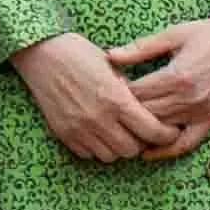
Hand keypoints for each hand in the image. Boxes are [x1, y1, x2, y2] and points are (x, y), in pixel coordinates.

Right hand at [10, 31, 179, 163]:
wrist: (40, 53)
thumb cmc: (78, 53)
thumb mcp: (113, 66)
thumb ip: (131, 91)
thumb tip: (147, 108)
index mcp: (116, 99)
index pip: (152, 131)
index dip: (166, 134)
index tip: (168, 130)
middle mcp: (98, 118)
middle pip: (132, 150)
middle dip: (141, 142)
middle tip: (141, 131)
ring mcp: (79, 128)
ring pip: (110, 156)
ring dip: (118, 147)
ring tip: (118, 132)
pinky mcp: (63, 133)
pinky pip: (88, 154)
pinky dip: (96, 148)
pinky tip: (97, 132)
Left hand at [106, 18, 209, 157]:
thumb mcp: (173, 34)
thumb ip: (141, 48)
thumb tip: (109, 56)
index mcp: (176, 76)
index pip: (136, 94)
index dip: (116, 93)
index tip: (103, 88)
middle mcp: (188, 99)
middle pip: (146, 114)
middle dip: (124, 112)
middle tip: (107, 109)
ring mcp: (201, 112)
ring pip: (161, 129)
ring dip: (141, 130)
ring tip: (119, 128)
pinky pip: (187, 143)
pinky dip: (167, 150)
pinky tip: (148, 152)